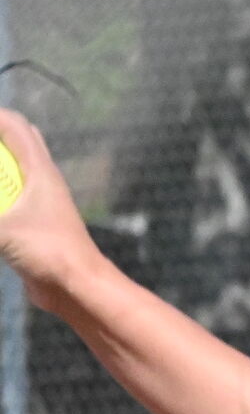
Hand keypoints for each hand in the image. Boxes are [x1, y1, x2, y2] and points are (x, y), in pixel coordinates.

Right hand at [0, 109, 102, 307]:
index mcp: (39, 170)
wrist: (77, 286)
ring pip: (14, 172)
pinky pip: (11, 199)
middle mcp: (42, 181)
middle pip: (17, 143)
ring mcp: (40, 202)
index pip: (15, 126)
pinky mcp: (34, 224)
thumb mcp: (1, 226)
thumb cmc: (47, 250)